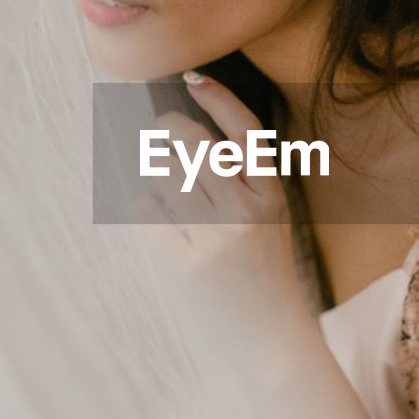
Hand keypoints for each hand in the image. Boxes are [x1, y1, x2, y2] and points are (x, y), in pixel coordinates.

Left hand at [134, 72, 315, 368]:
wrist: (272, 340)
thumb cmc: (264, 271)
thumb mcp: (269, 217)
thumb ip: (241, 177)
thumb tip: (186, 128)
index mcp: (271, 195)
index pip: (244, 131)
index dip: (218, 97)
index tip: (193, 78)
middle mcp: (244, 212)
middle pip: (196, 145)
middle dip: (170, 127)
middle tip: (162, 127)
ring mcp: (213, 239)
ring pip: (167, 174)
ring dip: (156, 164)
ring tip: (162, 172)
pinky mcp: (185, 265)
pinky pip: (150, 212)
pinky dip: (147, 203)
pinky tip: (156, 208)